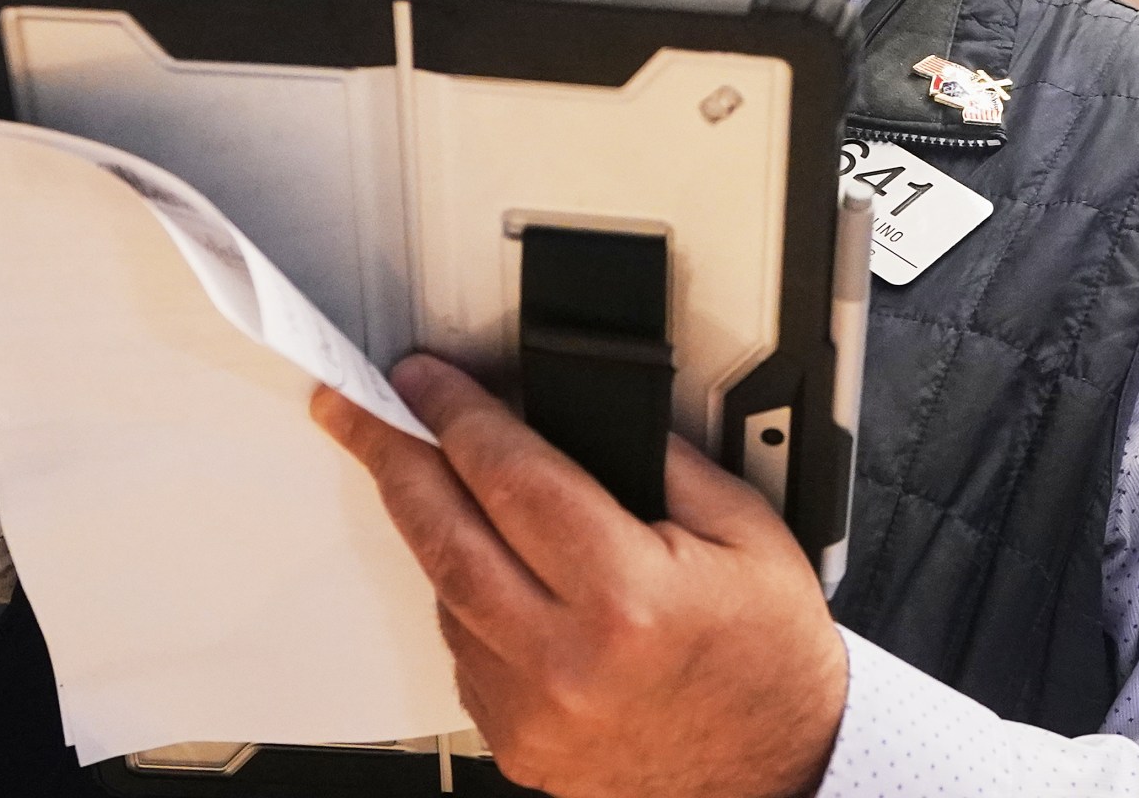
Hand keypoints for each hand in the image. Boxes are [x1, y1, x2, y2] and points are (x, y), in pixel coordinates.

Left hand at [312, 355, 847, 797]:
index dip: (456, 414)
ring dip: (430, 526)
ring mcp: (532, 712)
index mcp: (627, 599)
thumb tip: (576, 410)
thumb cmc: (770, 661)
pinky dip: (463, 599)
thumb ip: (664, 459)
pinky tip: (490, 567)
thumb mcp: (748, 532)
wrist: (779, 772)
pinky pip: (462, 651)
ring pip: (444, 594)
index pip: (511, 478)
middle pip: (443, 535)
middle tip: (360, 409)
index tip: (423, 378)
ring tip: (432, 476)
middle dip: (392, 455)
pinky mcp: (515, 743)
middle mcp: (566, 662)